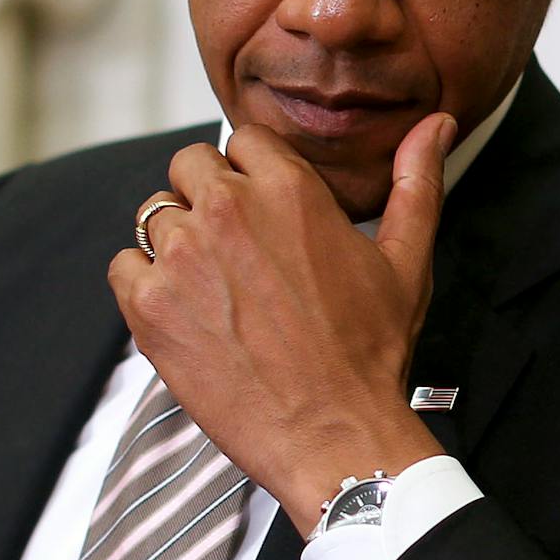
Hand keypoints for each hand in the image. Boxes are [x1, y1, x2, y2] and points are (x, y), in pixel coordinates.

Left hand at [107, 112, 455, 533]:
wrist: (333, 435)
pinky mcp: (147, 304)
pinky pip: (122, 266)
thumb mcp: (406, 260)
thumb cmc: (371, 353)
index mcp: (288, 188)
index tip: (259, 211)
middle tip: (230, 249)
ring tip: (211, 289)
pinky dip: (142, 285)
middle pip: (187, 166)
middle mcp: (226, 209)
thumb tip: (436, 123)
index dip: (248, 173)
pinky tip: (182, 312)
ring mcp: (181, 255)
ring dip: (174, 242)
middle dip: (204, 196)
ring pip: (153, 215)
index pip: (241, 140)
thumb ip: (417, 183)